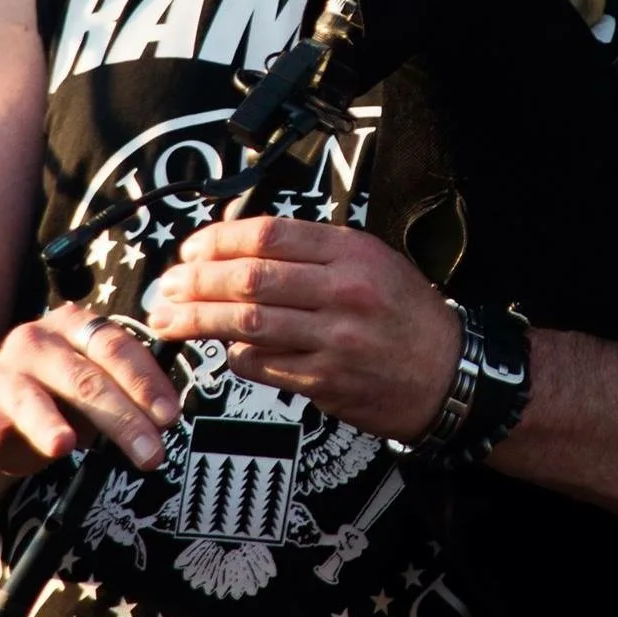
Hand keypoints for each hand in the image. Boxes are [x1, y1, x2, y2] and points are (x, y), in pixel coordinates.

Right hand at [0, 304, 180, 492]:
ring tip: (62, 446)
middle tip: (151, 454)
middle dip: (123, 419)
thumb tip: (163, 420)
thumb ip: (124, 394)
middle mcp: (39, 340)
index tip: (170, 417)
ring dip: (49, 426)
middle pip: (86, 379)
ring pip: (33, 402)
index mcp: (77, 326)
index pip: (117, 349)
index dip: (146, 383)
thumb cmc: (65, 390)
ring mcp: (6, 372)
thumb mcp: (96, 383)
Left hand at [148, 216, 459, 441]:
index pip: (268, 236)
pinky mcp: (327, 380)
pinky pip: (262, 364)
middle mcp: (343, 291)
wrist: (449, 374)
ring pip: (246, 324)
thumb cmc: (405, 315)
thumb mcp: (372, 261)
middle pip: (249, 279)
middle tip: (167, 287)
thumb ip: (313, 252)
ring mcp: (335, 338)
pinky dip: (234, 356)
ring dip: (199, 321)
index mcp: (351, 251)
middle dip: (195, 282)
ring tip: (171, 320)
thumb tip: (239, 250)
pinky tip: (223, 350)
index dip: (218, 241)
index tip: (191, 250)